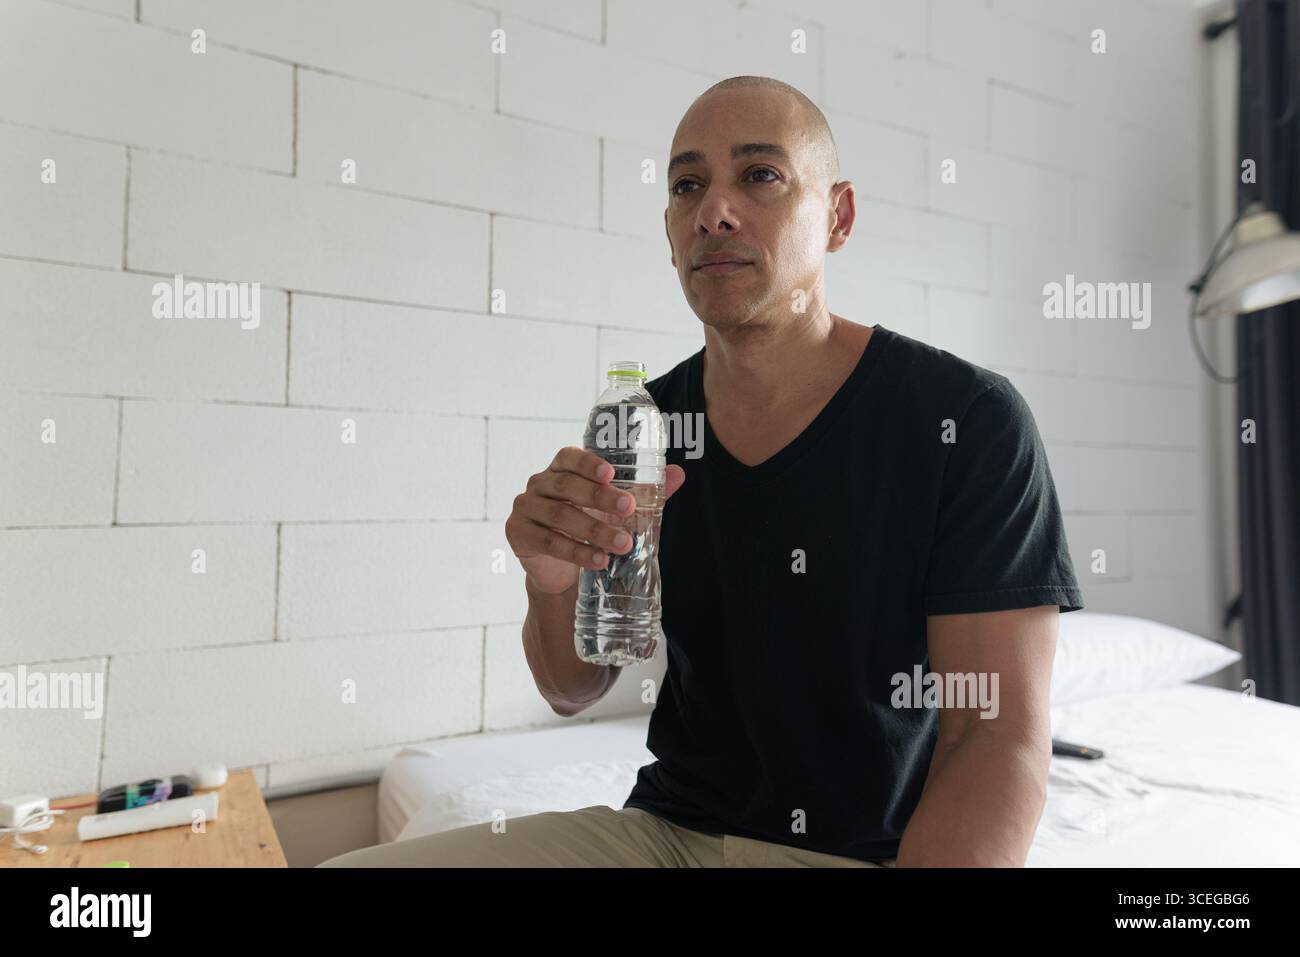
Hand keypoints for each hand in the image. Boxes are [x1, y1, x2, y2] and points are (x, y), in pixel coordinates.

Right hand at [505, 446, 685, 594]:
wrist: (559, 570)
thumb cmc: (588, 526)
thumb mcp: (613, 509)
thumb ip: (644, 491)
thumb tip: (678, 474)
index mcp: (559, 470)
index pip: (568, 456)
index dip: (588, 463)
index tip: (611, 473)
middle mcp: (538, 484)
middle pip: (566, 486)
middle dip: (599, 497)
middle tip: (628, 508)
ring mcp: (525, 509)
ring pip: (560, 516)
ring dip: (594, 530)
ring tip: (622, 544)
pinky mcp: (518, 534)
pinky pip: (548, 542)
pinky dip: (576, 552)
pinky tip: (598, 560)